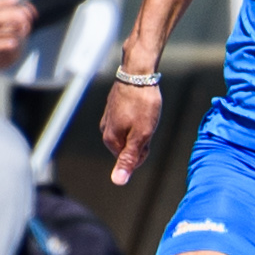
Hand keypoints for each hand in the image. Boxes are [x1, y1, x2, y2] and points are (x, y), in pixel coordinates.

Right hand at [102, 67, 161, 185]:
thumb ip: (129, 159)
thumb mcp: (141, 135)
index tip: (148, 133)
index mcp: (111, 140)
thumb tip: (118, 182)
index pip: (131, 159)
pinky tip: (141, 106)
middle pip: (129, 146)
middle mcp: (105, 130)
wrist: (137, 72)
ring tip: (145, 112)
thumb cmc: (142, 104)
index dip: (145, 149)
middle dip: (142, 138)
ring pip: (129, 132)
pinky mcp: (113, 106)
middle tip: (148, 121)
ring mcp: (108, 117)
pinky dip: (137, 115)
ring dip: (140, 126)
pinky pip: (127, 119)